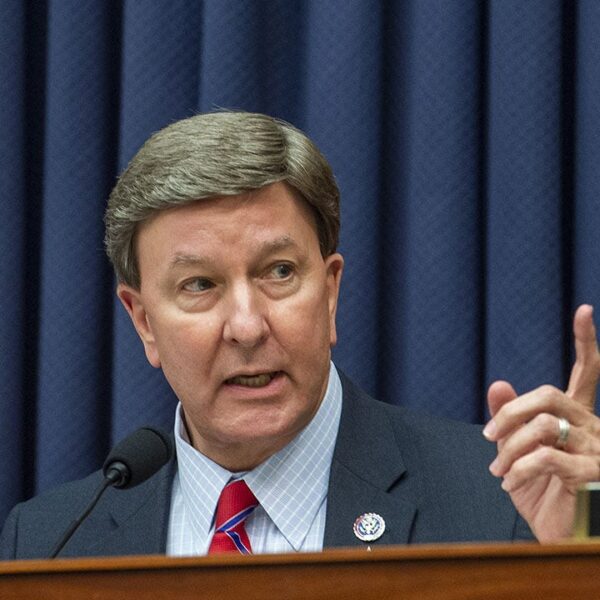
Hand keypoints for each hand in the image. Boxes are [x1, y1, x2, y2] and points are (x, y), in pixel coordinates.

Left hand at [484, 304, 599, 541]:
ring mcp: (597, 450)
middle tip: (489, 435)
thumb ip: (509, 419)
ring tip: (498, 468)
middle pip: (550, 394)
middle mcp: (593, 427)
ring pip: (545, 425)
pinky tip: (508, 482)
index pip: (587, 372)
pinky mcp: (593, 475)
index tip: (584, 309)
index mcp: (578, 417)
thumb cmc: (542, 493)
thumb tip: (497, 383)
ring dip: (510, 446)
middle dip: (511, 411)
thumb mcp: (517, 453)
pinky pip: (547, 457)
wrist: (559, 536)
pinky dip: (519, 468)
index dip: (586, 341)